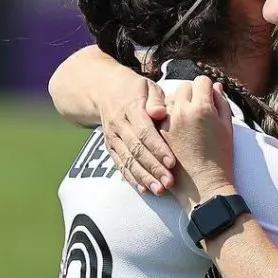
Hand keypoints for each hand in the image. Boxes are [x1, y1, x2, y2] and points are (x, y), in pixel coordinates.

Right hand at [98, 72, 174, 193]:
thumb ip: (156, 100)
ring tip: (160, 190)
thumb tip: (160, 113)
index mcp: (131, 109)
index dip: (158, 148)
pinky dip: (132, 178)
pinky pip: (120, 165)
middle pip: (136, 150)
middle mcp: (119, 125)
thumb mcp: (148, 87)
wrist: (105, 91)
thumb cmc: (136, 89)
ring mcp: (113, 138)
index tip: (172, 162)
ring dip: (144, 177)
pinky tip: (145, 189)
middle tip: (170, 182)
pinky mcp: (110, 147)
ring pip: (128, 161)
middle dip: (153, 168)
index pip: (144, 131)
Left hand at [163, 77, 235, 210]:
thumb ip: (221, 104)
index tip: (209, 97)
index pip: (201, 81)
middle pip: (184, 87)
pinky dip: (167, 119)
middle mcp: (182, 111)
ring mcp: (167, 122)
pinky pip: (161, 116)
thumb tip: (215, 87)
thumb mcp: (227, 129)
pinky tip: (176, 132)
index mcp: (203, 107)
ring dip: (177, 105)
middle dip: (191, 94)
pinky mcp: (157, 134)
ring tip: (187, 123)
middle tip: (198, 110)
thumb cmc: (220, 159)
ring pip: (169, 100)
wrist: (203, 186)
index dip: (207, 88)